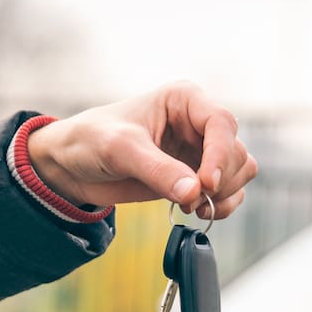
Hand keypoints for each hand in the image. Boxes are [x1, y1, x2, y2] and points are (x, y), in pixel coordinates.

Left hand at [27, 81, 256, 218]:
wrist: (72, 165)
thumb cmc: (91, 140)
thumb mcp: (120, 149)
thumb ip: (157, 170)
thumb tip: (195, 193)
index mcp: (184, 100)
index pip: (222, 123)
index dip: (220, 155)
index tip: (205, 184)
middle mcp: (198, 123)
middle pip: (236, 151)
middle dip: (220, 180)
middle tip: (193, 200)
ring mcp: (199, 151)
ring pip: (239, 171)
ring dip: (224, 194)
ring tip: (192, 207)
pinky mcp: (195, 176)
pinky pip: (229, 191)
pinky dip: (221, 205)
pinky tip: (196, 211)